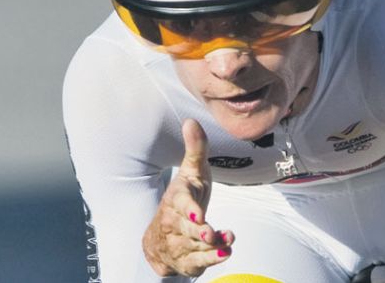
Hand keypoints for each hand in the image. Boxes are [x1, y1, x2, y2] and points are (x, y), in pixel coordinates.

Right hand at [142, 119, 234, 276]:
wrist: (160, 236)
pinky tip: (225, 252)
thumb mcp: (192, 172)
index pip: (180, 203)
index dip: (188, 209)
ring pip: (193, 247)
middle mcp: (174, 222)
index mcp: (176, 198)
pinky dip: (210, 260)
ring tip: (225, 243)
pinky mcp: (185, 260)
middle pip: (186, 228)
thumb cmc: (183, 197)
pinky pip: (197, 262)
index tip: (198, 214)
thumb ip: (195, 149)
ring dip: (210, 247)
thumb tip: (191, 121)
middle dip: (198, 232)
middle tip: (211, 232)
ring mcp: (178, 243)